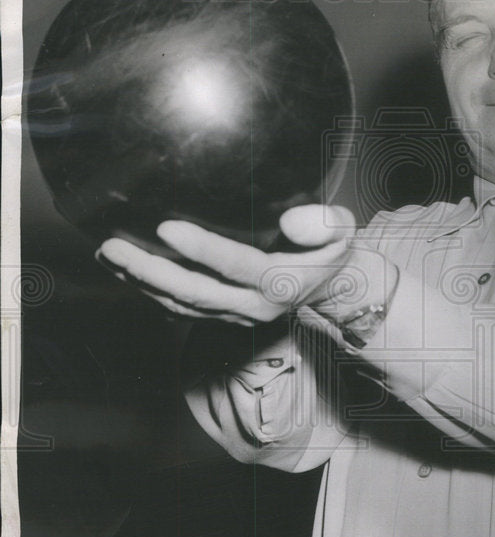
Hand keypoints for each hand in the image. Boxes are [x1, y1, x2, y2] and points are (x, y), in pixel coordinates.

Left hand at [96, 205, 355, 325]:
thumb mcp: (343, 233)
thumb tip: (291, 220)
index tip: (167, 228)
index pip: (237, 266)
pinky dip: (150, 292)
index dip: (202, 249)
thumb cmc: (331, 254)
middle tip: (115, 248)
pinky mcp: (222, 317)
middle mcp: (253, 305)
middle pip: (195, 292)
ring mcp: (235, 315)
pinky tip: (125, 272)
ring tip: (109, 256)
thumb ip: (325, 223)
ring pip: (181, 304)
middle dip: (150, 271)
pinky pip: (180, 309)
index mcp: (280, 282)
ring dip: (141, 283)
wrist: (331, 293)